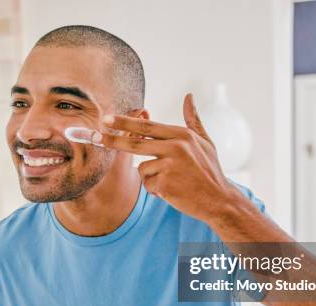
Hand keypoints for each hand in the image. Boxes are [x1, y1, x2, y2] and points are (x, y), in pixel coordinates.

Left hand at [99, 93, 239, 222]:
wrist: (219, 200)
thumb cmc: (210, 171)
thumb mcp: (204, 142)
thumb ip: (193, 119)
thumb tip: (189, 95)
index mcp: (182, 135)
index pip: (147, 126)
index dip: (125, 122)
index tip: (107, 119)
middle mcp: (176, 147)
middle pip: (135, 143)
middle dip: (113, 140)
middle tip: (97, 135)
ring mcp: (170, 165)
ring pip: (142, 168)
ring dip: (151, 178)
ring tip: (172, 182)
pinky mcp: (166, 183)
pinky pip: (148, 185)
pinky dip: (156, 190)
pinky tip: (172, 191)